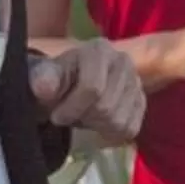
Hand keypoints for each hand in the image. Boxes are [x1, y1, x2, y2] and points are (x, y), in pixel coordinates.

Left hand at [28, 40, 146, 139]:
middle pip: (106, 108)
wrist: (68, 84)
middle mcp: (123, 61)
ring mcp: (135, 81)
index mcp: (99, 50)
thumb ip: (43, 80)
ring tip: (84, 115)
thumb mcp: (43, 77)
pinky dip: (111, 133)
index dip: (71, 109)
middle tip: (71, 115)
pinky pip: (130, 129)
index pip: (93, 88)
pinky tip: (98, 122)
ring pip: (119, 122)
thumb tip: (44, 88)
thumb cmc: (55, 81)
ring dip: (96, 126)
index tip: (56, 116)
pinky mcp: (141, 100)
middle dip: (83, 118)